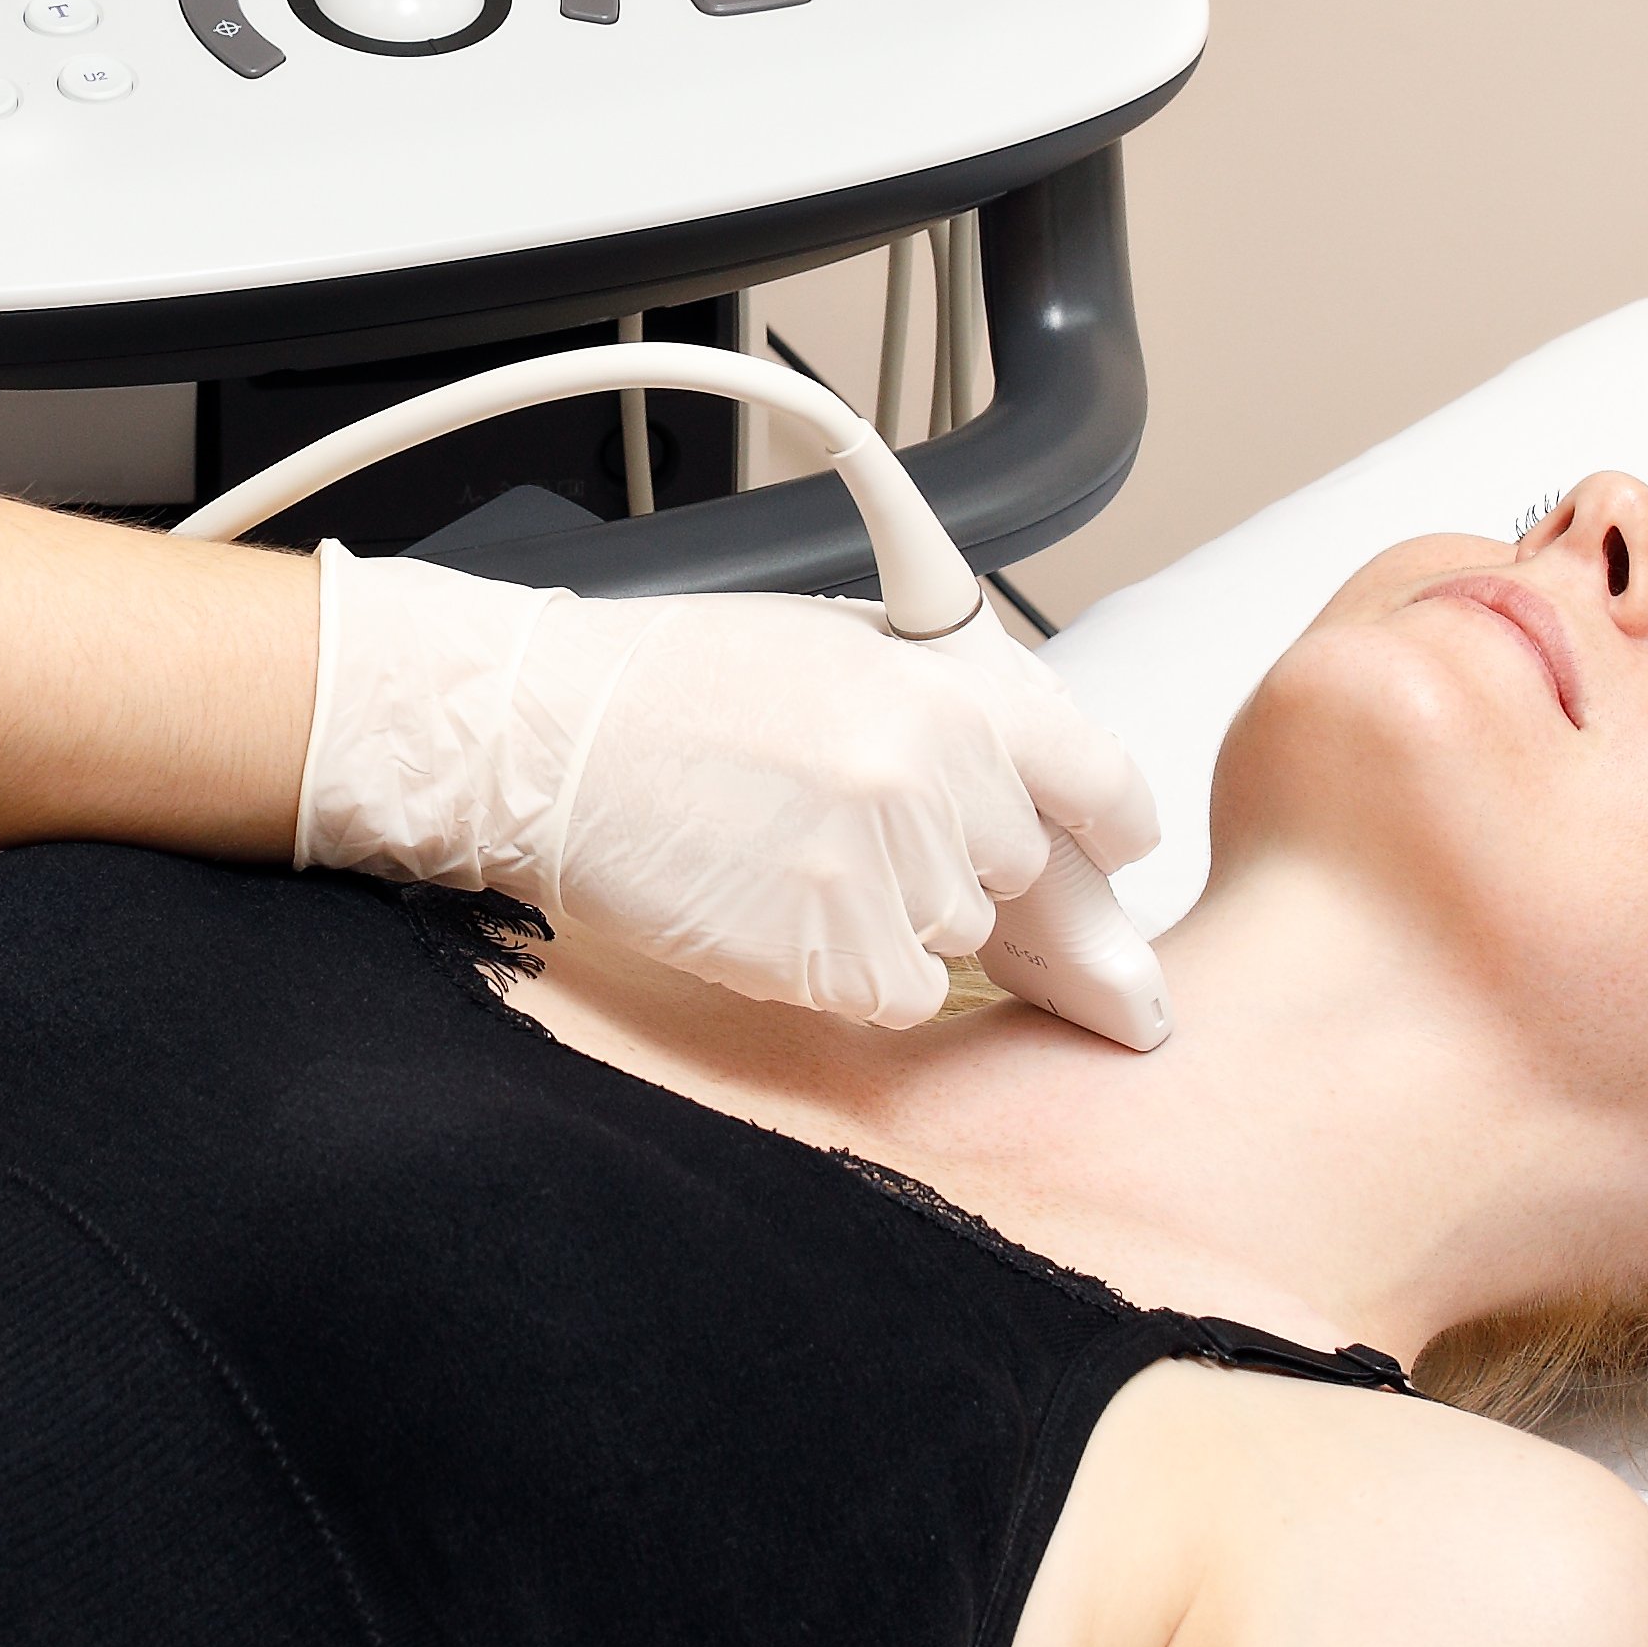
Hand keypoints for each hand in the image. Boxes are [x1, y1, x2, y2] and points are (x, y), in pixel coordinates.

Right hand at [300, 556, 1167, 1035]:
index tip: (1107, 857)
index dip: (1107, 832)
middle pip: (1039, 881)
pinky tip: (778, 915)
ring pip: (964, 942)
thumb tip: (1038, 774)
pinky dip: (852, 979)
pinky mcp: (833, 957)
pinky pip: (898, 998)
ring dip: (906, 925)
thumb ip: (951, 709)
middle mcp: (939, 781)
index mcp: (954, 693)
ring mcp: (891, 875)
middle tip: (896, 865)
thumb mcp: (836, 649)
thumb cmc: (666, 686)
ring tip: (794, 862)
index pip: (1103, 787)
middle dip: (997, 889)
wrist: (540, 740)